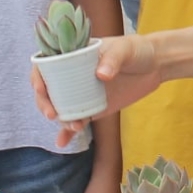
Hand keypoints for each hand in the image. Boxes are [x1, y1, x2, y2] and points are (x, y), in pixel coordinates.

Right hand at [33, 32, 161, 147]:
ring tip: (75, 126)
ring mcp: (81, 93)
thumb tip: (100, 75)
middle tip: (53, 114)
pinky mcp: (92, 108)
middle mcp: (72, 75)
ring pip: (61, 108)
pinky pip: (76, 120)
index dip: (37, 78)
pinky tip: (62, 142)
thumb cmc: (137, 50)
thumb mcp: (125, 50)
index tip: (41, 90)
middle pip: (48, 91)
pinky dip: (68, 132)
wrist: (155, 66)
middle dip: (44, 103)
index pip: (45, 66)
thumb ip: (113, 59)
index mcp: (73, 56)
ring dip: (60, 119)